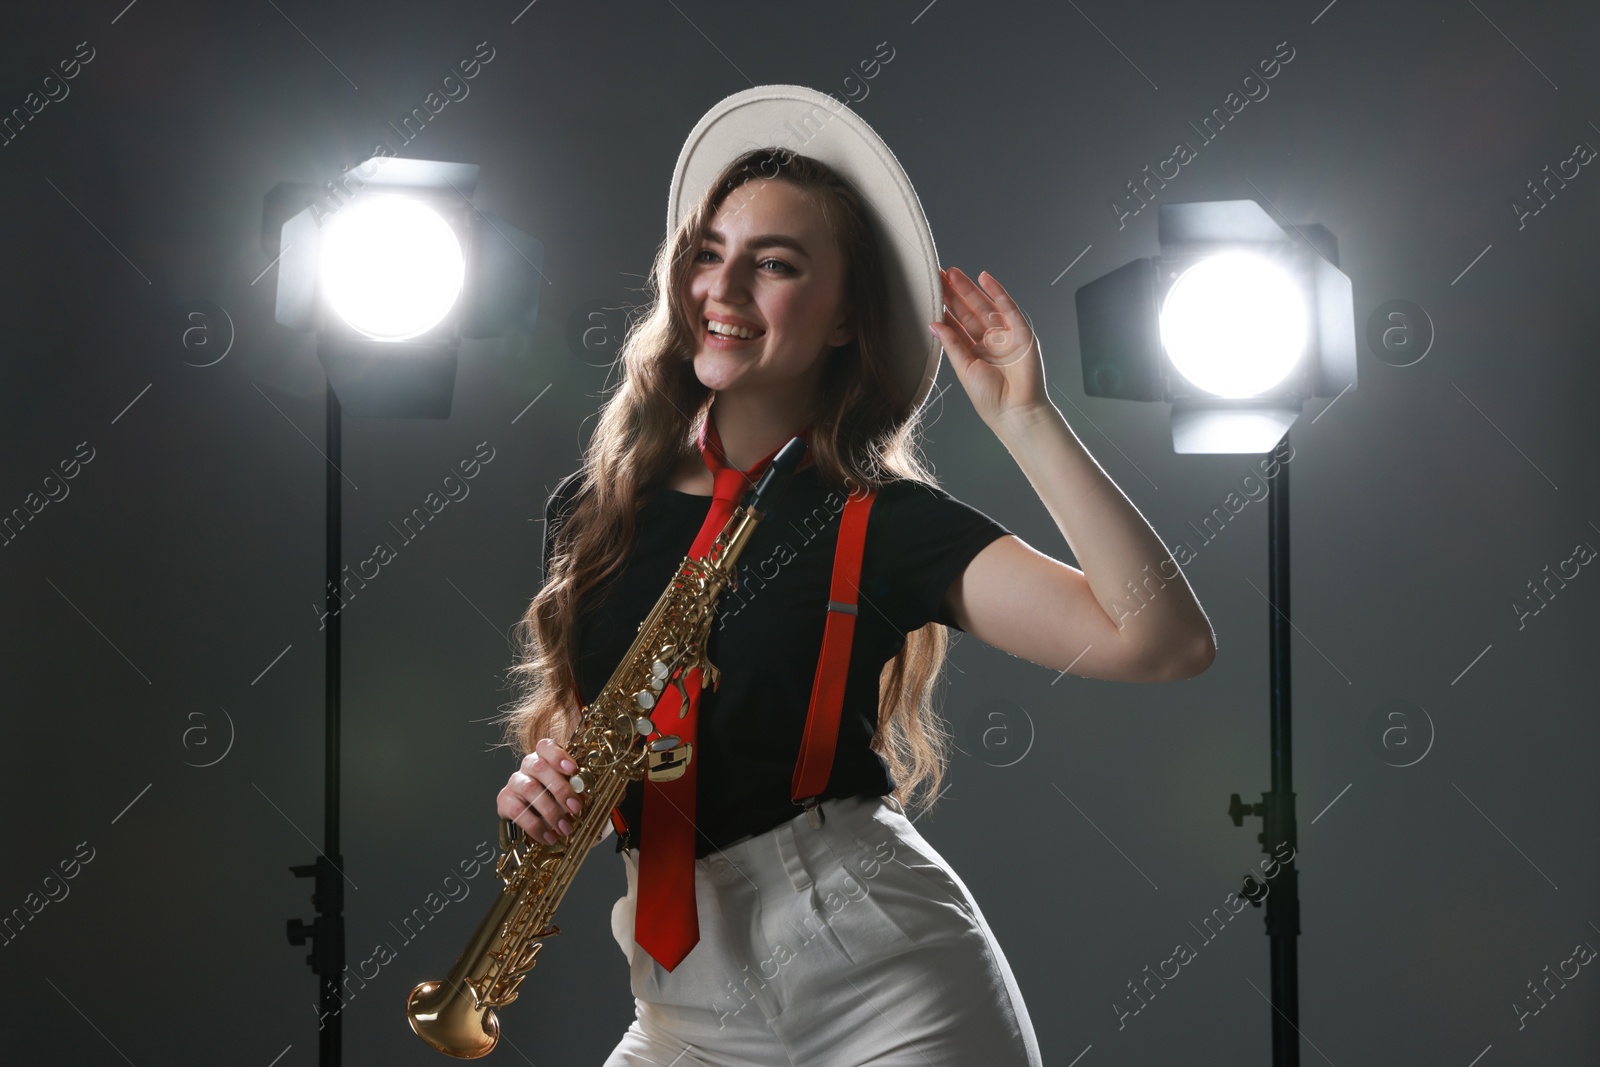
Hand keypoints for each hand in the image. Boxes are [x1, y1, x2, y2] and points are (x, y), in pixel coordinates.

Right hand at [497, 737, 584, 844]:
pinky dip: (535, 826)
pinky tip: (548, 836)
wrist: (540, 818)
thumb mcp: (572, 791)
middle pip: (539, 767)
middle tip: (575, 808)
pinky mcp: (505, 801)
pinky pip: (517, 812)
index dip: (558, 755)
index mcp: (545, 757)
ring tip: (565, 828)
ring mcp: (515, 782)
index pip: (546, 746)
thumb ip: (579, 788)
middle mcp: (528, 766)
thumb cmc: (559, 800)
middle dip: (560, 788)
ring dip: (550, 811)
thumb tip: (590, 794)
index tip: (572, 769)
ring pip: (529, 789)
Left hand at [929, 267, 1049, 429]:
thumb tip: (933, 324)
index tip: (930, 291)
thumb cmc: (990, 398)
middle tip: (938, 275)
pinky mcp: (1022, 332)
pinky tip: (984, 278)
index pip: (957, 323)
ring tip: (953, 273)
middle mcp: (989, 341)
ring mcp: (1006, 335)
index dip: (944, 307)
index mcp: (974, 351)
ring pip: (985, 306)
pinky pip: (1008, 308)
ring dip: (970, 289)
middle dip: (954, 293)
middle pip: (969, 311)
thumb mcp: (964, 368)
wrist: (1015, 411)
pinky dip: (997, 292)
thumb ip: (951, 344)